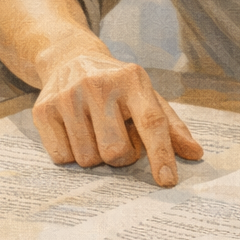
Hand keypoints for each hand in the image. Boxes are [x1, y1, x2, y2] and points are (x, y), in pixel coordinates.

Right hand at [33, 51, 202, 185]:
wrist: (69, 58)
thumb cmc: (116, 86)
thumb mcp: (146, 96)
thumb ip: (171, 126)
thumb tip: (196, 154)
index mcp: (132, 79)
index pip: (151, 121)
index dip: (161, 154)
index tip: (168, 180)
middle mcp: (98, 84)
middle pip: (116, 152)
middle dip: (121, 156)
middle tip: (118, 138)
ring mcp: (67, 96)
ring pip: (88, 159)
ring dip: (95, 156)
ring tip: (95, 132)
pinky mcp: (43, 110)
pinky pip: (62, 158)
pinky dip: (71, 155)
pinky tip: (74, 132)